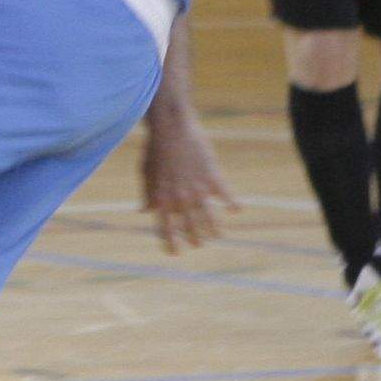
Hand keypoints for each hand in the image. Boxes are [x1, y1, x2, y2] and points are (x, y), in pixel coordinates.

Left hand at [139, 120, 237, 253]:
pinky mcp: (212, 176)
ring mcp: (198, 189)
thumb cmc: (155, 148)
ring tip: (217, 235)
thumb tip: (144, 211)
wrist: (171, 127)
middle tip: (199, 244)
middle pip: (190, 227)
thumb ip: (147, 194)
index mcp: (162, 198)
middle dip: (195, 238)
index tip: (175, 253)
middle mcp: (181, 198)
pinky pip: (226, 195)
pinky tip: (237, 210)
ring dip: (214, 229)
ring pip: (209, 217)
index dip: (171, 243)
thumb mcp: (146, 173)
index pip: (167, 228)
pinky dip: (233, 204)